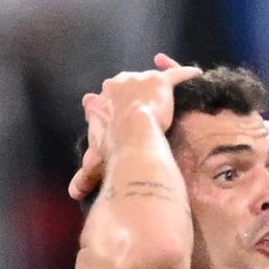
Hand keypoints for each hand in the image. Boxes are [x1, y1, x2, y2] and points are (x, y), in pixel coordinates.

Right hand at [69, 55, 199, 199]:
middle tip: (137, 104)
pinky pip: (176, 74)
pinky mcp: (160, 81)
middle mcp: (115, 86)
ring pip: (145, 77)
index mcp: (98, 104)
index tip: (102, 109)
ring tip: (161, 89)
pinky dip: (186, 74)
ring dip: (152, 82)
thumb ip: (84, 176)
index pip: (95, 101)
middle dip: (127, 92)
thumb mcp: (96, 163)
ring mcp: (138, 80)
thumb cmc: (113, 150)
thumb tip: (73, 194)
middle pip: (120, 85)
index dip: (101, 105)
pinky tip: (196, 74)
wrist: (135, 135)